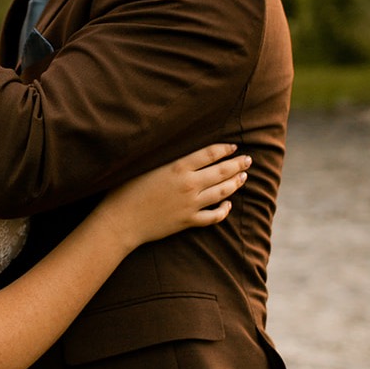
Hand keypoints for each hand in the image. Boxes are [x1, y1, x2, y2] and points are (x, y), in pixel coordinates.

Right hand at [100, 144, 249, 251]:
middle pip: (221, 172)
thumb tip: (182, 151)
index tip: (234, 147)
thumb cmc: (125, 190)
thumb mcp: (145, 166)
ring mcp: (190, 204)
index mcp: (178, 167)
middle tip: (248, 160)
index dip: (225, 149)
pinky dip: (224, 210)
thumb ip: (166, 158)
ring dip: (236, 183)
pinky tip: (228, 205)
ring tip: (244, 177)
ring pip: (222, 192)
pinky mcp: (188, 221)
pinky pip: (213, 216)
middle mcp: (189, 184)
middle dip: (238, 165)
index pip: (210, 154)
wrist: (121, 221)